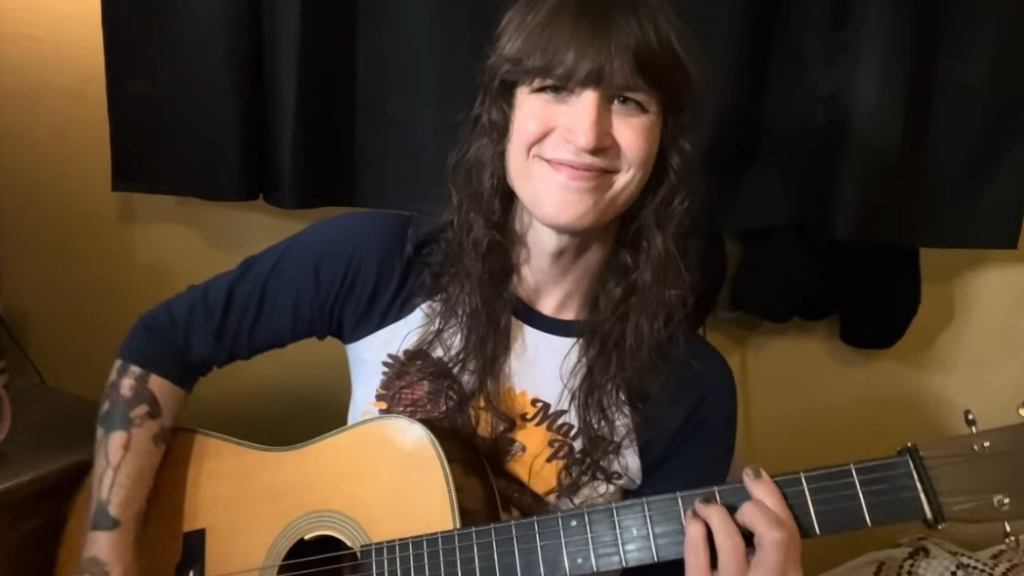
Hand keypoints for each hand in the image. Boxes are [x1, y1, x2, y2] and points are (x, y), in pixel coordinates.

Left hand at [683, 466, 801, 575]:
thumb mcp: (775, 570)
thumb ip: (773, 555)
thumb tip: (759, 511)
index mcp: (789, 575)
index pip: (790, 535)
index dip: (772, 498)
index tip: (755, 475)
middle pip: (774, 534)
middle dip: (756, 508)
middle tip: (742, 504)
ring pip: (731, 542)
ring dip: (716, 514)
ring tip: (705, 505)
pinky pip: (697, 558)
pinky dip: (694, 532)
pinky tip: (693, 519)